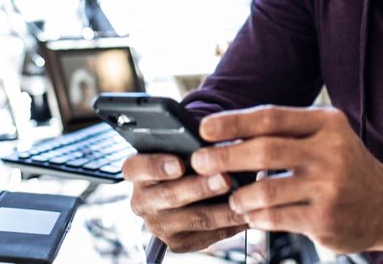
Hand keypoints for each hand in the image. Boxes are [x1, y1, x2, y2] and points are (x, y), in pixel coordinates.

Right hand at [122, 152, 247, 252]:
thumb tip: (216, 139)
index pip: (135, 167)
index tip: (179, 164)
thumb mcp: (181, 145)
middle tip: (225, 178)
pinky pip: (208, 235)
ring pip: (194, 219)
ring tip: (244, 198)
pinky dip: (231, 224)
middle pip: (169, 196)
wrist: (186, 188)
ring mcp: (159, 225)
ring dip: (222, 210)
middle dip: (200, 187)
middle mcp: (142, 201)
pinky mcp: (178, 243)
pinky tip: (247, 213)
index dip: (156, 166)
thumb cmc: (185, 158)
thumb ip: (191, 142)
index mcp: (136, 171)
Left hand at [191, 105, 382, 253]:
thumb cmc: (347, 168)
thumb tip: (228, 134)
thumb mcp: (328, 137)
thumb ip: (287, 134)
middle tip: (200, 162)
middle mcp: (331, 152)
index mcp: (327, 124)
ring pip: (265, 190)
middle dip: (224, 156)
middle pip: (264, 151)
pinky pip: (276, 217)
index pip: (272, 117)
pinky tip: (252, 214)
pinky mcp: (325, 219)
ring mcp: (329, 187)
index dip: (233, 122)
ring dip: (239, 195)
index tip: (204, 128)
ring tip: (232, 197)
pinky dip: (256, 216)